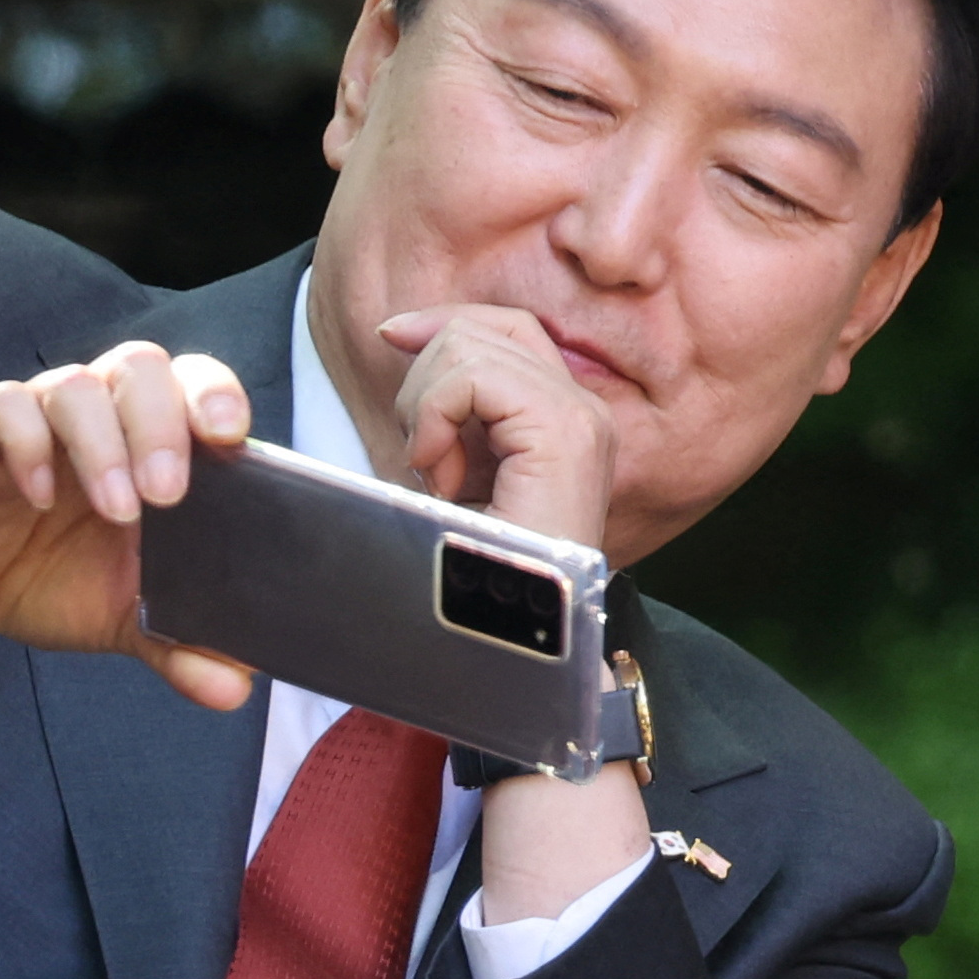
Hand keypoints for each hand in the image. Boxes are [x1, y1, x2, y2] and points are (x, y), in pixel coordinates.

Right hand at [0, 342, 256, 711]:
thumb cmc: (53, 580)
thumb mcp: (123, 620)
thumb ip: (179, 645)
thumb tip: (234, 689)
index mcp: (156, 447)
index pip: (198, 388)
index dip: (219, 398)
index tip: (232, 440)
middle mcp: (106, 419)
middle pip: (143, 367)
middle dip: (165, 423)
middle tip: (169, 495)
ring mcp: (44, 421)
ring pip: (79, 383)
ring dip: (105, 444)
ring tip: (117, 511)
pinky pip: (7, 409)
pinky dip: (29, 448)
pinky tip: (39, 499)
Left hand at [373, 306, 653, 919]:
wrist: (516, 653)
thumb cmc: (478, 584)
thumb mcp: (455, 478)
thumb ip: (448, 410)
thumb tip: (401, 334)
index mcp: (569, 423)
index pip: (509, 329)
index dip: (443, 325)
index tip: (391, 340)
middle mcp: (587, 413)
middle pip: (488, 328)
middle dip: (429, 376)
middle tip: (425, 456)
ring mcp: (581, 421)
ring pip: (474, 346)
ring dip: (428, 407)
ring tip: (438, 473)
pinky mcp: (563, 436)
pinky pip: (473, 376)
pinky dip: (434, 418)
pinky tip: (441, 475)